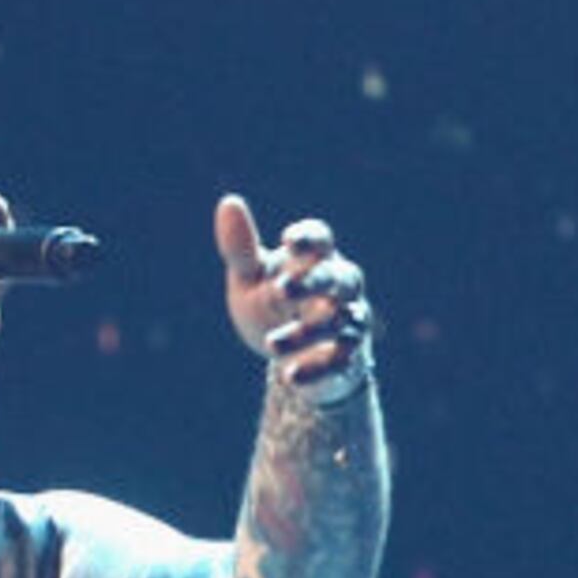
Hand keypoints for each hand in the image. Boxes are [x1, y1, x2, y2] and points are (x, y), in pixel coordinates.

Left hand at [217, 194, 372, 398]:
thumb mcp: (250, 279)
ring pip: (342, 321)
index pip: (322, 239)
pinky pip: (342, 361)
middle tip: (281, 289)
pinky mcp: (348, 358)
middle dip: (314, 282)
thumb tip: (228, 202)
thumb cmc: (271, 306)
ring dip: (307, 332)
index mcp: (315, 260)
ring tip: (271, 344)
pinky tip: (289, 376)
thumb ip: (240, 248)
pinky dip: (317, 368)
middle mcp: (339, 287)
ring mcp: (348, 321)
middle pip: (341, 277)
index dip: (309, 238)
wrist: (290, 356)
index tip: (287, 241)